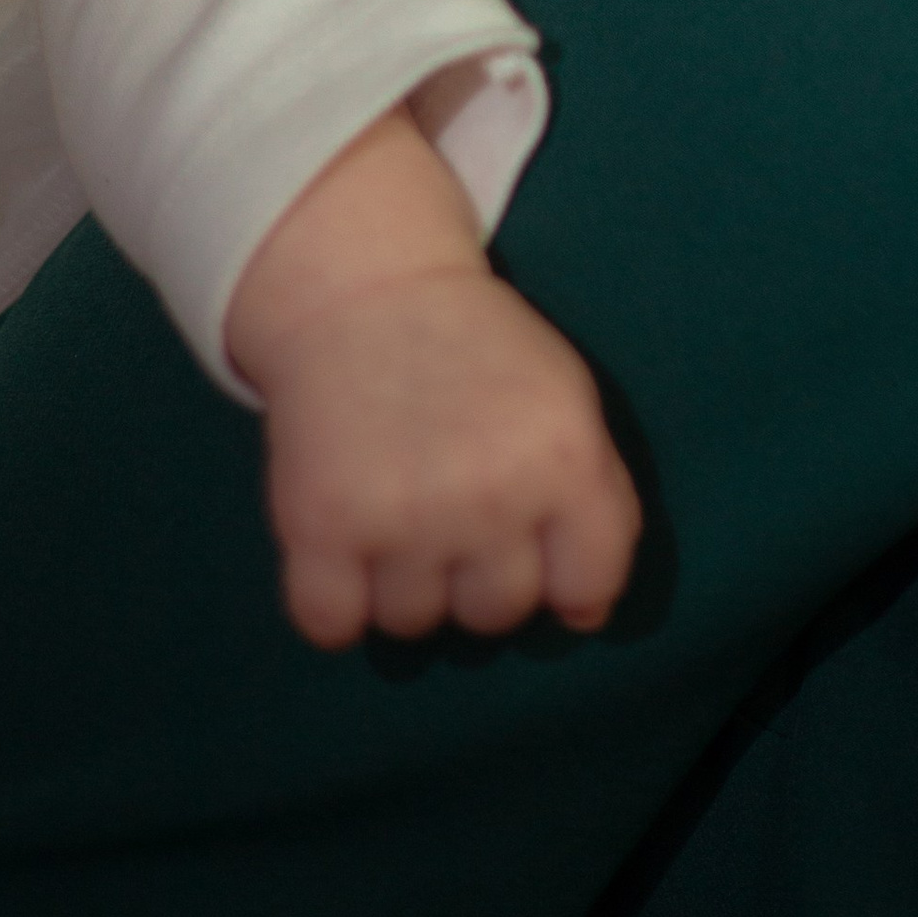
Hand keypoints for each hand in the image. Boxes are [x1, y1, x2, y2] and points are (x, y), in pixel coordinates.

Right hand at [225, 108, 642, 651]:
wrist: (365, 289)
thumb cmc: (478, 353)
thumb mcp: (566, 403)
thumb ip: (598, 504)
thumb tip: (585, 619)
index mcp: (565, 459)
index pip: (589, 589)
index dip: (564, 580)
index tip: (534, 545)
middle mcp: (491, 495)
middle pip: (495, 615)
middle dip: (475, 575)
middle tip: (450, 502)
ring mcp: (403, 516)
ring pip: (413, 625)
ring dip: (401, 584)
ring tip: (395, 505)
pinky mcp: (319, 527)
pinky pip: (331, 627)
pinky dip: (333, 603)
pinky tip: (343, 542)